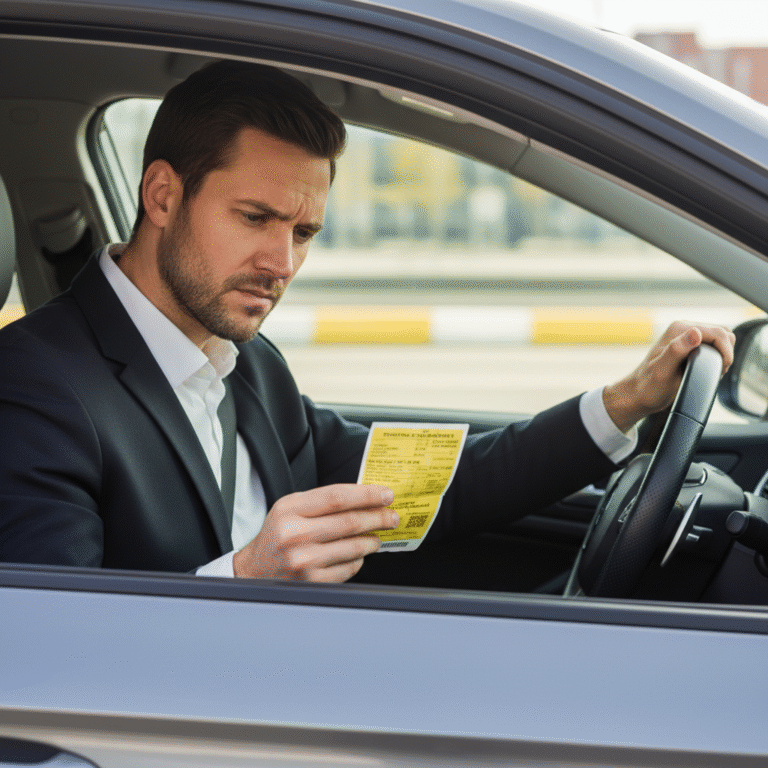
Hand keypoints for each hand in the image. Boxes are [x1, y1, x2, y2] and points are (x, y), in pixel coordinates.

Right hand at [233, 484, 397, 581]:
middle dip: (378, 517)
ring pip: (353, 546)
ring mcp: (304, 560)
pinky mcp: (312, 581)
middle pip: (350, 521)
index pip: (337, 497)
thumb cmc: (276, 537)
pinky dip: (358, 560)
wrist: (253, 572)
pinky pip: (348, 568)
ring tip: (377, 537)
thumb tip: (364, 498)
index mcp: (290, 509)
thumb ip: (320, 502)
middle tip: (392, 516)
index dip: (367, 494)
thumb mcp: (289, 510)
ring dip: (372, 540)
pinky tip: (358, 555)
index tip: (386, 495)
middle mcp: (295, 534)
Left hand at [602, 321, 735, 432]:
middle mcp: (683, 330)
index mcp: (679, 330)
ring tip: (712, 371)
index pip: (718, 332)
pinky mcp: (689, 347)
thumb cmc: (648, 386)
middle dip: (725, 352)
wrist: (638, 395)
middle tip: (716, 371)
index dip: (725, 351)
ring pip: (720, 339)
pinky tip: (707, 370)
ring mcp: (687, 337)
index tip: (721, 369)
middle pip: (722, 333)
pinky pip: (713, 346)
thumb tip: (696, 333)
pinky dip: (717, 357)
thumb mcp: (663, 370)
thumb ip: (677, 350)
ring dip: (722, 354)